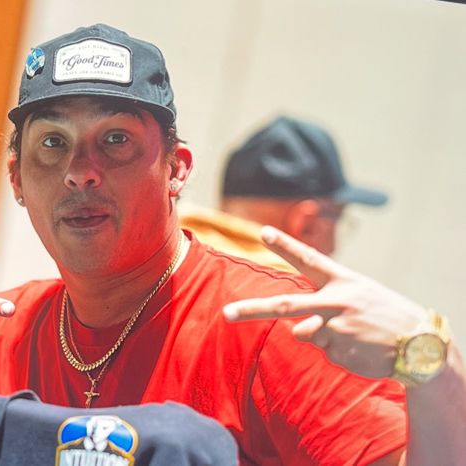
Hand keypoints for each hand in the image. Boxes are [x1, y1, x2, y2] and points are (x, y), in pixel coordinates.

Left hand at [223, 226, 427, 378]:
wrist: (418, 342)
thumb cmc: (382, 313)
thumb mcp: (358, 293)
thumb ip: (324, 299)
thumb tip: (294, 326)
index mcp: (341, 280)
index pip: (309, 258)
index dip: (285, 245)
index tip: (264, 232)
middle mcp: (335, 301)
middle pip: (285, 305)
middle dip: (252, 310)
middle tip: (226, 314)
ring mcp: (336, 327)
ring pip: (303, 332)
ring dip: (320, 334)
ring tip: (350, 333)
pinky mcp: (338, 350)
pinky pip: (322, 349)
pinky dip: (335, 349)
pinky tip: (357, 346)